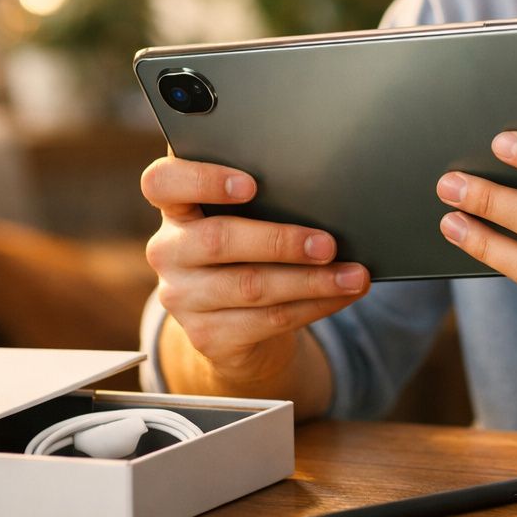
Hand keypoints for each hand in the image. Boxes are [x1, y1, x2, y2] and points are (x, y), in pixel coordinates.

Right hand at [141, 156, 369, 388]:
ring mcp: (182, 298)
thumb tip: (325, 188)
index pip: (162, 182)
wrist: (236, 324)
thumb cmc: (247, 250)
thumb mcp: (244, 218)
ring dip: (312, 281)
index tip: (250, 184)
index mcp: (175, 208)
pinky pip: (268, 320)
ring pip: (251, 286)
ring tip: (354, 274)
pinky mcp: (207, 336)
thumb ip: (262, 198)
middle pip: (218, 240)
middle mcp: (169, 251)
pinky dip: (314, 306)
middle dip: (280, 241)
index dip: (202, 180)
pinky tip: (343, 295)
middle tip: (328, 243)